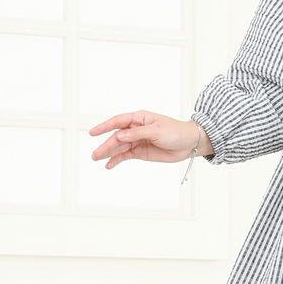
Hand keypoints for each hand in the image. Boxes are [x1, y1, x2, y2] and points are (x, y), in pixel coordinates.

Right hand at [89, 113, 210, 168]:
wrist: (189, 144)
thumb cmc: (176, 131)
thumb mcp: (157, 131)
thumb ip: (137, 134)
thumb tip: (119, 135)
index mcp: (139, 119)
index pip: (118, 121)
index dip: (104, 126)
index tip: (93, 132)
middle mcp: (136, 129)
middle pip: (117, 137)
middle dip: (105, 145)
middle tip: (95, 154)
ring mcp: (138, 141)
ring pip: (119, 147)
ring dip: (108, 153)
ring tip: (97, 159)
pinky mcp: (141, 152)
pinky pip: (126, 155)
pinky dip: (117, 160)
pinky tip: (109, 165)